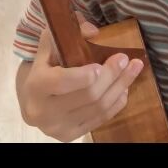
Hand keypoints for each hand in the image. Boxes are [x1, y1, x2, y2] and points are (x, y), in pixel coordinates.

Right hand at [18, 13, 143, 141]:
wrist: (32, 100)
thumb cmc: (45, 66)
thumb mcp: (50, 44)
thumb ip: (69, 33)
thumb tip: (93, 31)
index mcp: (36, 86)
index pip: (60, 82)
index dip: (82, 76)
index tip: (101, 65)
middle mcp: (43, 112)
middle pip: (87, 95)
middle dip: (111, 76)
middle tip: (126, 59)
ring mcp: (58, 127)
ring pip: (98, 108)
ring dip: (121, 87)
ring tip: (134, 68)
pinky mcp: (71, 135)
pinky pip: (101, 119)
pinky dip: (117, 103)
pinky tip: (125, 88)